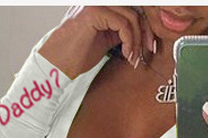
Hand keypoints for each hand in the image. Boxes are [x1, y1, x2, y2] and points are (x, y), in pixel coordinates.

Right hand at [41, 5, 157, 79]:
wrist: (59, 63)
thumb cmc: (78, 53)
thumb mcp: (107, 39)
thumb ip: (121, 30)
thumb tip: (141, 31)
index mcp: (102, 5)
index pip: (133, 7)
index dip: (145, 25)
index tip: (149, 45)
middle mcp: (100, 1)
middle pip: (136, 8)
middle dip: (145, 32)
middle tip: (146, 51)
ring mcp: (97, 4)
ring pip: (132, 17)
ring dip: (136, 41)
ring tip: (132, 58)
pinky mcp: (95, 12)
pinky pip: (123, 25)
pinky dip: (129, 42)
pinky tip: (126, 54)